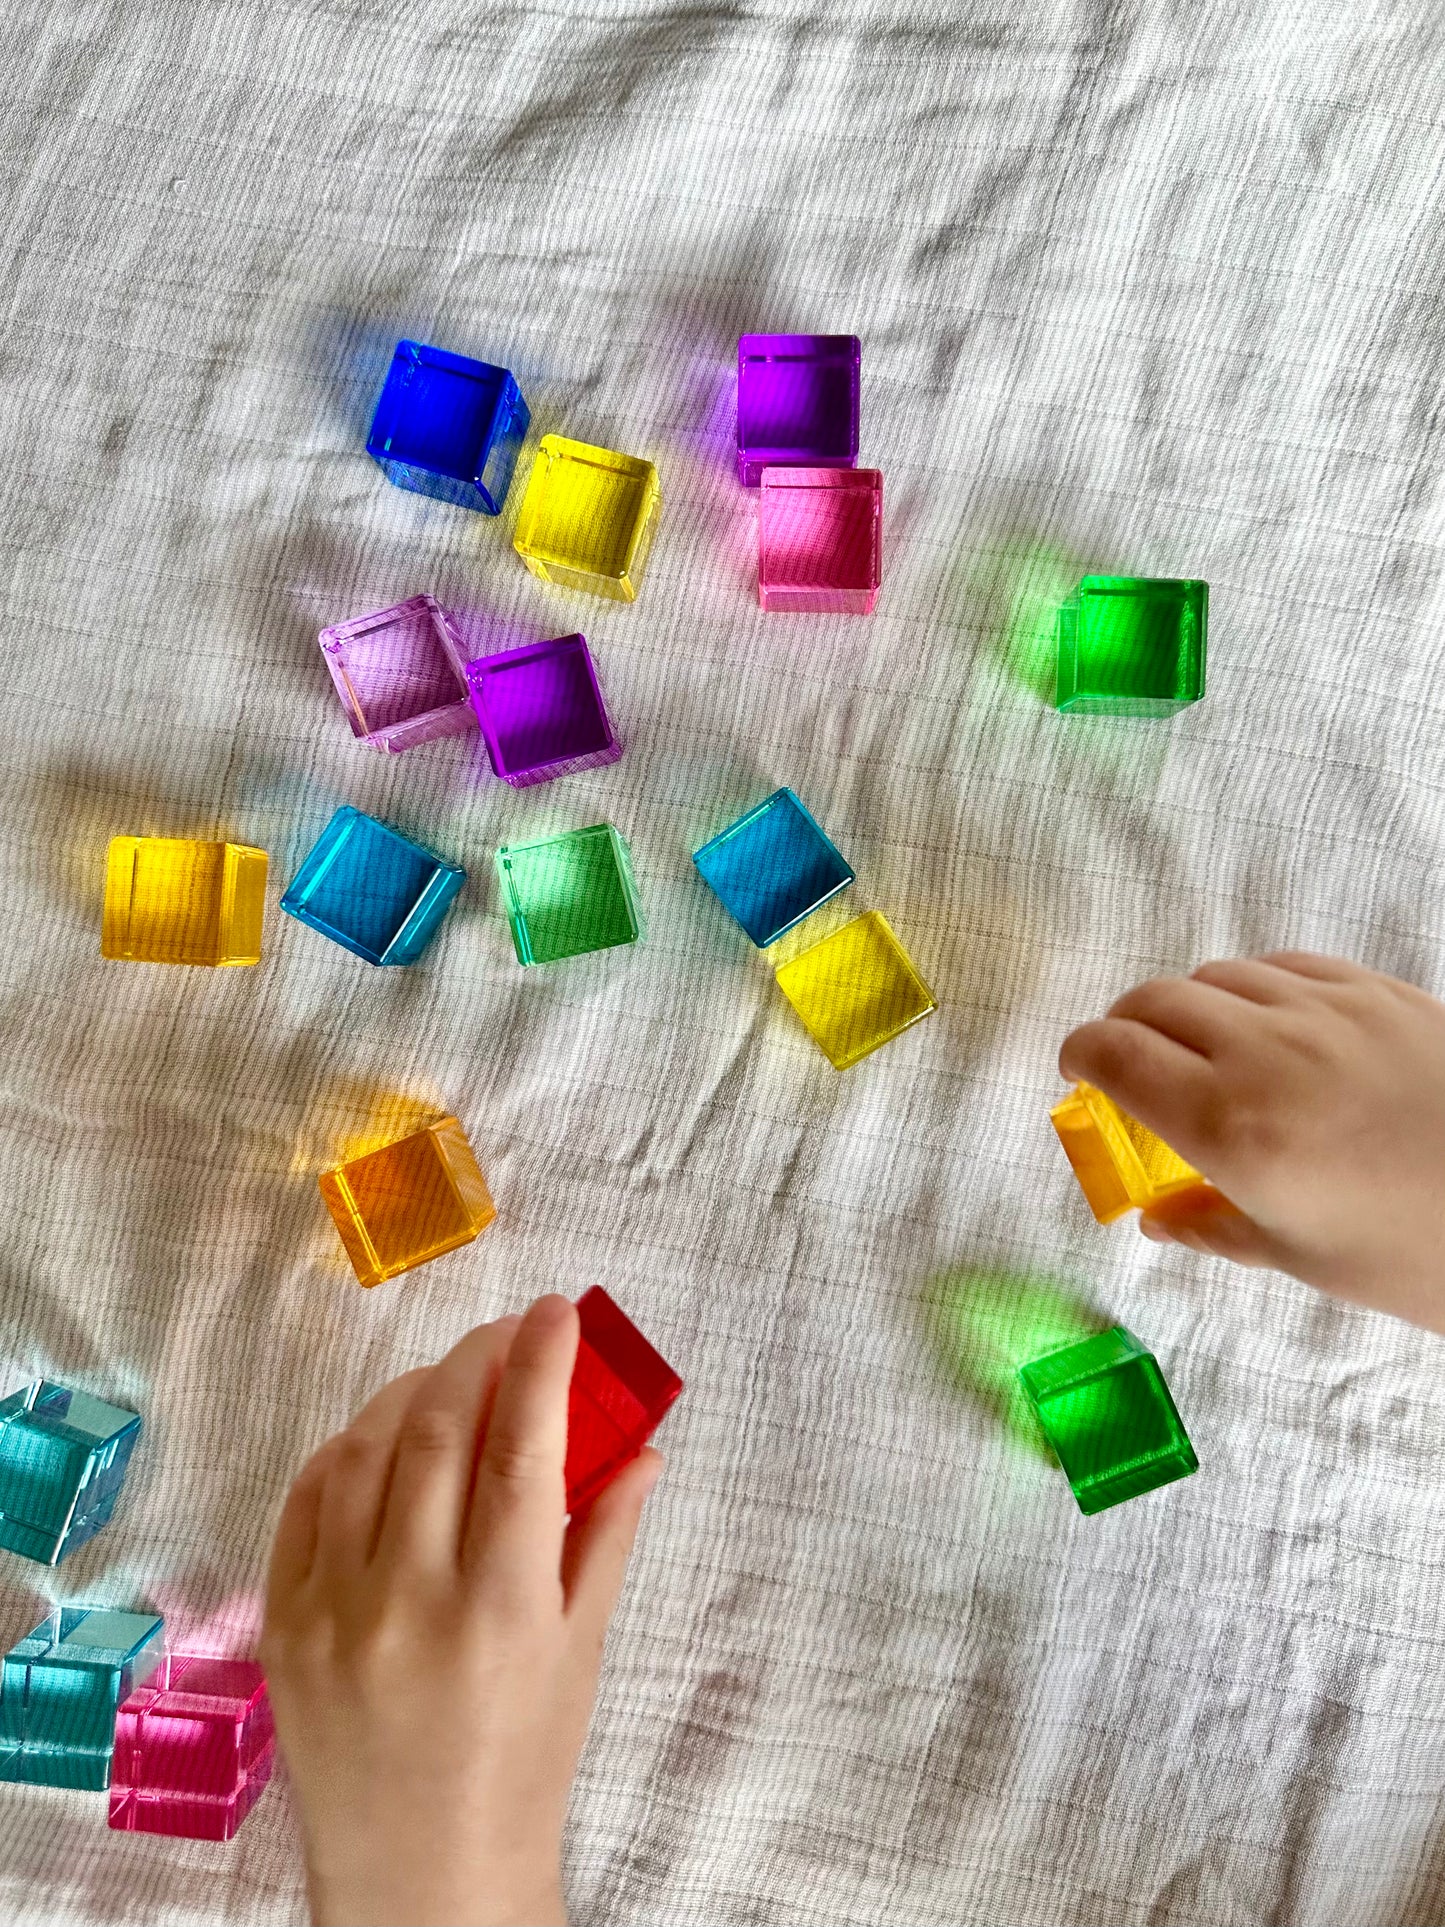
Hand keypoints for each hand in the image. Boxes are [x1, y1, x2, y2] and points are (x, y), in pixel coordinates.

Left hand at [261, 1296, 662, 1926]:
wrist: (423, 1876)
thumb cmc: (521, 1763)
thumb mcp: (580, 1653)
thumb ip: (605, 1538)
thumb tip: (645, 1446)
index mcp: (501, 1609)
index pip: (521, 1449)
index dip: (541, 1364)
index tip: (557, 1311)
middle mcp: (411, 1600)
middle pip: (439, 1431)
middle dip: (478, 1359)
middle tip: (508, 1332)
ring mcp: (334, 1611)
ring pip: (366, 1452)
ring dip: (412, 1393)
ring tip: (450, 1379)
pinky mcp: (281, 1625)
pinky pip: (306, 1501)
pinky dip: (348, 1450)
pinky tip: (382, 1437)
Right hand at [1058, 953, 1444, 1331]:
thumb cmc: (1417, 1254)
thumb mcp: (1304, 1256)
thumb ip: (1213, 1226)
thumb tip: (1155, 1217)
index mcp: (1231, 1127)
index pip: (1116, 1055)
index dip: (1079, 1054)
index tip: (1075, 1072)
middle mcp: (1264, 1052)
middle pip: (1154, 1002)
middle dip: (1123, 1028)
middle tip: (1125, 1064)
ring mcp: (1324, 1010)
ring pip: (1218, 976)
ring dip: (1187, 1006)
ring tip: (1202, 1048)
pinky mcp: (1377, 991)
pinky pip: (1284, 966)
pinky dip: (1252, 988)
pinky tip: (1268, 1024)